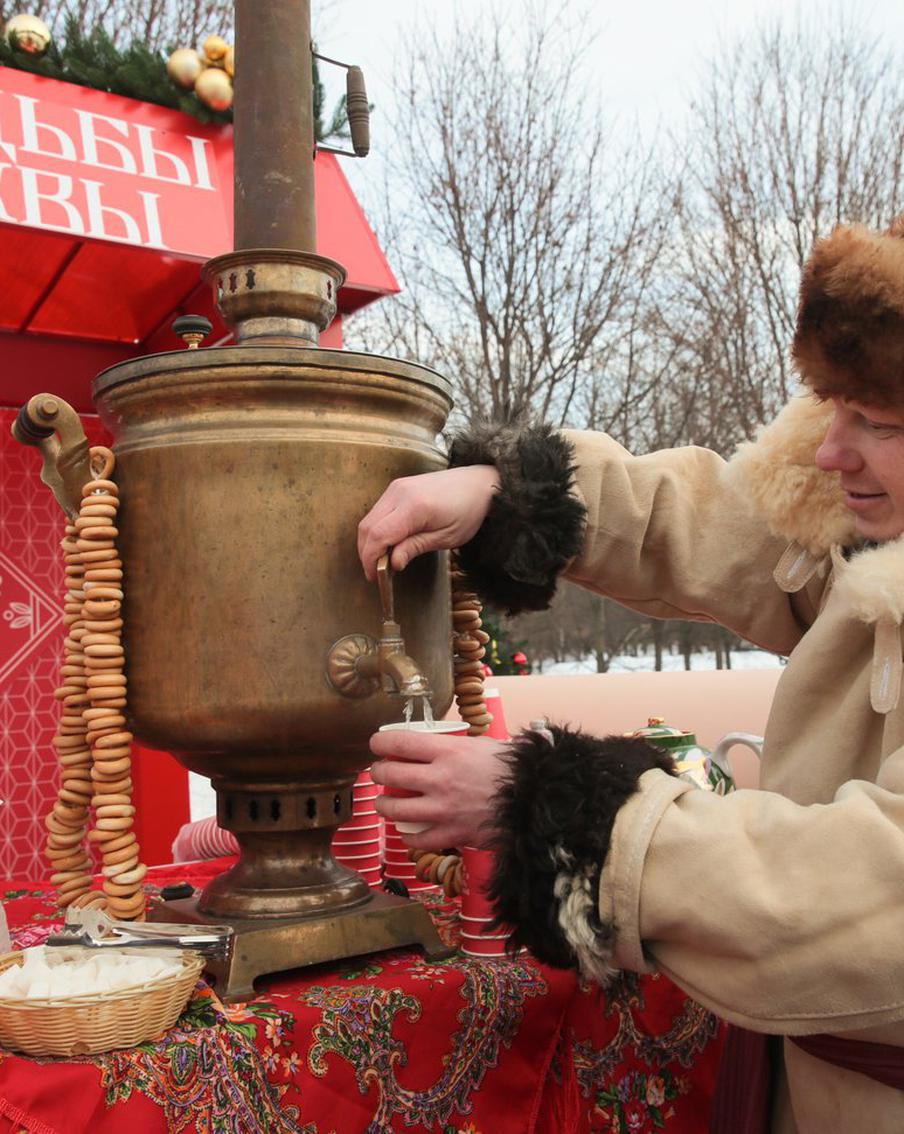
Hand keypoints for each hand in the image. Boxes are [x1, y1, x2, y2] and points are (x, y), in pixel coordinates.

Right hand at [358, 465, 499, 580]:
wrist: (478, 483)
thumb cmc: (468, 511)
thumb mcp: (447, 537)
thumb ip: (416, 547)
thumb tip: (392, 563)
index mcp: (414, 507)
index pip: (378, 535)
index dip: (370, 558)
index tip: (374, 577)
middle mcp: (400, 493)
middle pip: (368, 526)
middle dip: (366, 553)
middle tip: (375, 573)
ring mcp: (396, 487)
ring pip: (369, 519)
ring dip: (369, 542)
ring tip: (381, 561)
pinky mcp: (397, 487)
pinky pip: (377, 511)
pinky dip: (376, 530)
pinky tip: (387, 544)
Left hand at [369, 730, 510, 849]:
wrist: (539, 799)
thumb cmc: (515, 768)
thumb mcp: (483, 745)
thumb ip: (456, 746)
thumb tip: (438, 744)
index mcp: (448, 751)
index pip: (399, 742)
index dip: (380, 741)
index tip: (376, 743)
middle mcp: (440, 779)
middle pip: (389, 775)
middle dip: (378, 773)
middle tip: (380, 772)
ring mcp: (444, 809)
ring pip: (395, 810)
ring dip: (384, 806)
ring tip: (384, 803)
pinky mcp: (453, 833)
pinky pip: (419, 840)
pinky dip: (410, 837)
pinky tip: (409, 831)